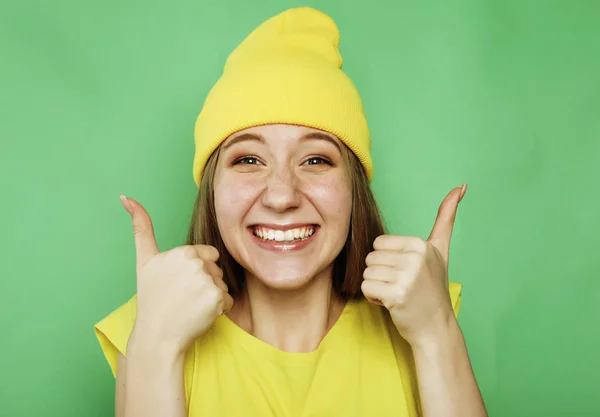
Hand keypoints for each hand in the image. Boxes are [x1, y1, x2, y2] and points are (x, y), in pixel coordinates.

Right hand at [120, 195, 233, 354]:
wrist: (157, 335)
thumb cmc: (151, 297)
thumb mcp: (145, 259)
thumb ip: (141, 226)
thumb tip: (125, 196)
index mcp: (184, 251)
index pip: (207, 255)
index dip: (196, 269)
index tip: (179, 282)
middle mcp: (197, 264)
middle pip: (216, 269)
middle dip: (205, 281)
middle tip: (183, 296)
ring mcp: (209, 282)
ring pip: (222, 284)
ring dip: (211, 296)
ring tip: (190, 305)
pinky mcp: (218, 300)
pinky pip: (229, 300)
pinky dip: (219, 309)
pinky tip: (199, 314)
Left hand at [361, 185, 466, 346]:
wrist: (436, 327)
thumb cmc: (433, 288)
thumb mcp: (440, 251)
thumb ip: (446, 218)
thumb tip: (461, 186)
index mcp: (421, 244)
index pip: (379, 243)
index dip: (387, 260)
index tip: (405, 272)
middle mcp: (415, 258)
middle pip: (371, 257)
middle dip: (380, 273)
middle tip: (400, 285)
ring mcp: (407, 277)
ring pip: (367, 273)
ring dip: (376, 287)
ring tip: (396, 294)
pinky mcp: (397, 295)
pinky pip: (366, 288)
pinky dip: (373, 298)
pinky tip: (390, 303)